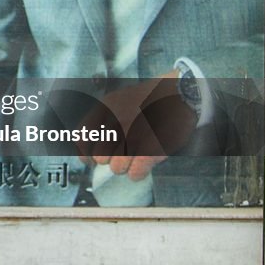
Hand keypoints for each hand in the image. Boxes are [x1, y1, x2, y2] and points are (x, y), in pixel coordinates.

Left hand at [77, 72, 197, 180]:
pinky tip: (137, 171)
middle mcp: (118, 121)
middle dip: (109, 160)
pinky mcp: (155, 146)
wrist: (180, 91)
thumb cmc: (146, 101)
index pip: (83, 138)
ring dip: (122, 167)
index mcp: (106, 108)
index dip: (84, 153)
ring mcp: (137, 134)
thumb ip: (98, 122)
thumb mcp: (116, 101)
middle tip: (119, 156)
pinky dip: (136, 173)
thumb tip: (86, 153)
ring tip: (131, 160)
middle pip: (101, 157)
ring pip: (117, 167)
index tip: (89, 161)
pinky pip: (136, 171)